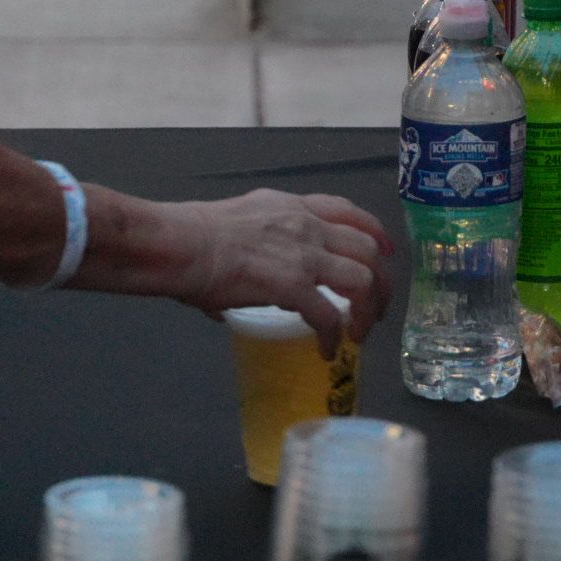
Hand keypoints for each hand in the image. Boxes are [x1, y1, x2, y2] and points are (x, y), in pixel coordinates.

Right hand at [168, 189, 393, 358]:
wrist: (177, 245)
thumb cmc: (187, 238)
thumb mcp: (227, 228)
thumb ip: (237, 257)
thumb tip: (220, 302)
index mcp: (289, 207)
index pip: (347, 211)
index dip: (374, 233)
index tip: (383, 251)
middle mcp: (305, 225)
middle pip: (367, 249)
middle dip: (381, 281)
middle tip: (376, 307)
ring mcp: (303, 253)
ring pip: (363, 281)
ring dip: (367, 311)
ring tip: (360, 334)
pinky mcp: (293, 284)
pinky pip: (330, 316)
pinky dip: (334, 337)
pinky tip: (327, 352)